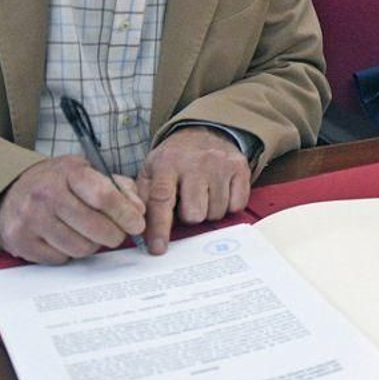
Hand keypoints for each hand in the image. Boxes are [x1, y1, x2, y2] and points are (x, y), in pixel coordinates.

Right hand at [0, 156, 145, 264]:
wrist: (10, 192)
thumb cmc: (57, 182)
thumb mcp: (87, 172)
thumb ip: (118, 187)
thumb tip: (139, 210)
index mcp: (67, 172)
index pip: (103, 196)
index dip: (125, 213)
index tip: (137, 224)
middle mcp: (46, 194)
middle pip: (94, 226)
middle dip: (114, 235)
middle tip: (117, 235)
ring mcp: (30, 219)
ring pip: (80, 247)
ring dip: (92, 245)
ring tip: (90, 234)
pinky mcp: (21, 242)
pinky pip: (60, 258)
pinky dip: (70, 253)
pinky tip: (66, 239)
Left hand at [136, 127, 251, 253]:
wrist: (204, 131)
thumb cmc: (174, 159)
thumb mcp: (150, 170)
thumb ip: (142, 197)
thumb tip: (138, 226)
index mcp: (167, 163)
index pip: (162, 199)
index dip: (159, 227)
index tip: (158, 249)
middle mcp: (196, 162)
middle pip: (194, 213)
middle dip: (189, 216)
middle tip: (187, 202)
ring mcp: (221, 164)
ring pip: (216, 212)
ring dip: (208, 211)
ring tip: (203, 195)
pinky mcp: (240, 167)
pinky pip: (236, 205)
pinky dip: (227, 205)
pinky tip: (219, 192)